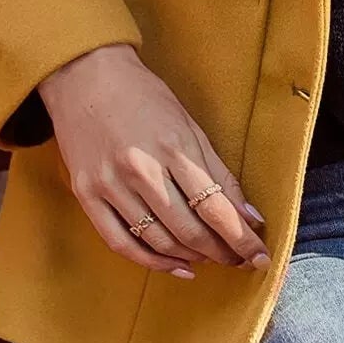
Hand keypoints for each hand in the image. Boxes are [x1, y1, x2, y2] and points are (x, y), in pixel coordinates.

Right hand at [37, 44, 269, 279]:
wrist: (84, 77)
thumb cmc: (144, 98)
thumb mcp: (190, 126)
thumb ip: (218, 173)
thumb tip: (249, 216)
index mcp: (173, 147)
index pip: (215, 207)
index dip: (241, 238)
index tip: (259, 256)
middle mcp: (141, 170)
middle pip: (189, 230)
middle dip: (221, 252)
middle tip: (238, 260)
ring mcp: (110, 185)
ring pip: (158, 240)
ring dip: (192, 258)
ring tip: (211, 259)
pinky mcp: (86, 195)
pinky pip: (121, 242)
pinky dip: (152, 261)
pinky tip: (177, 266)